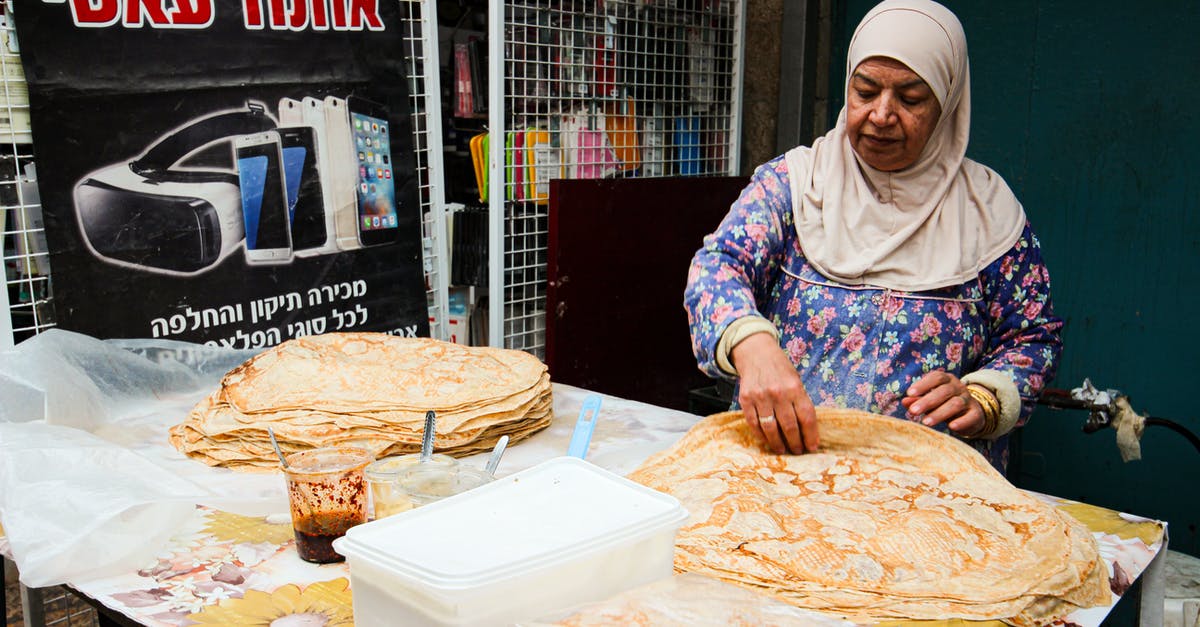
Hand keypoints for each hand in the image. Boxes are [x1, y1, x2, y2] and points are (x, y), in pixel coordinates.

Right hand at [730, 333, 818, 453]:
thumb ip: (800, 402)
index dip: (811, 435)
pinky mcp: (746, 399)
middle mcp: (778, 393)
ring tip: (782, 450)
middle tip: (798, 451)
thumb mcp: (795, 380)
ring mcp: (761, 397)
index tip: (813, 447)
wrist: (756, 353)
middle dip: (795, 443)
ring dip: (778, 443)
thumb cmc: (780, 368)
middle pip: (789, 426)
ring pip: (771, 428)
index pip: (806, 417)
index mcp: (795, 388)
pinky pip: (754, 423)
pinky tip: (766, 440)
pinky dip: (761, 435)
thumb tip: (806, 429)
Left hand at [901, 370, 983, 436]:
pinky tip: (951, 427)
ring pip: (956, 404)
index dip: (923, 384)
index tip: (910, 393)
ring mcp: (968, 400)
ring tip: (925, 422)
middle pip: (944, 391)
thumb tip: (904, 401)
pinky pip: (970, 416)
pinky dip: (961, 421)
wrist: (971, 413)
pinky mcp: (976, 413)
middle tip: (913, 411)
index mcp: (947, 380)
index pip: (937, 377)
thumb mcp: (930, 400)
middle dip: (927, 401)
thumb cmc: (944, 404)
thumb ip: (918, 400)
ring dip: (939, 413)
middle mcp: (958, 387)